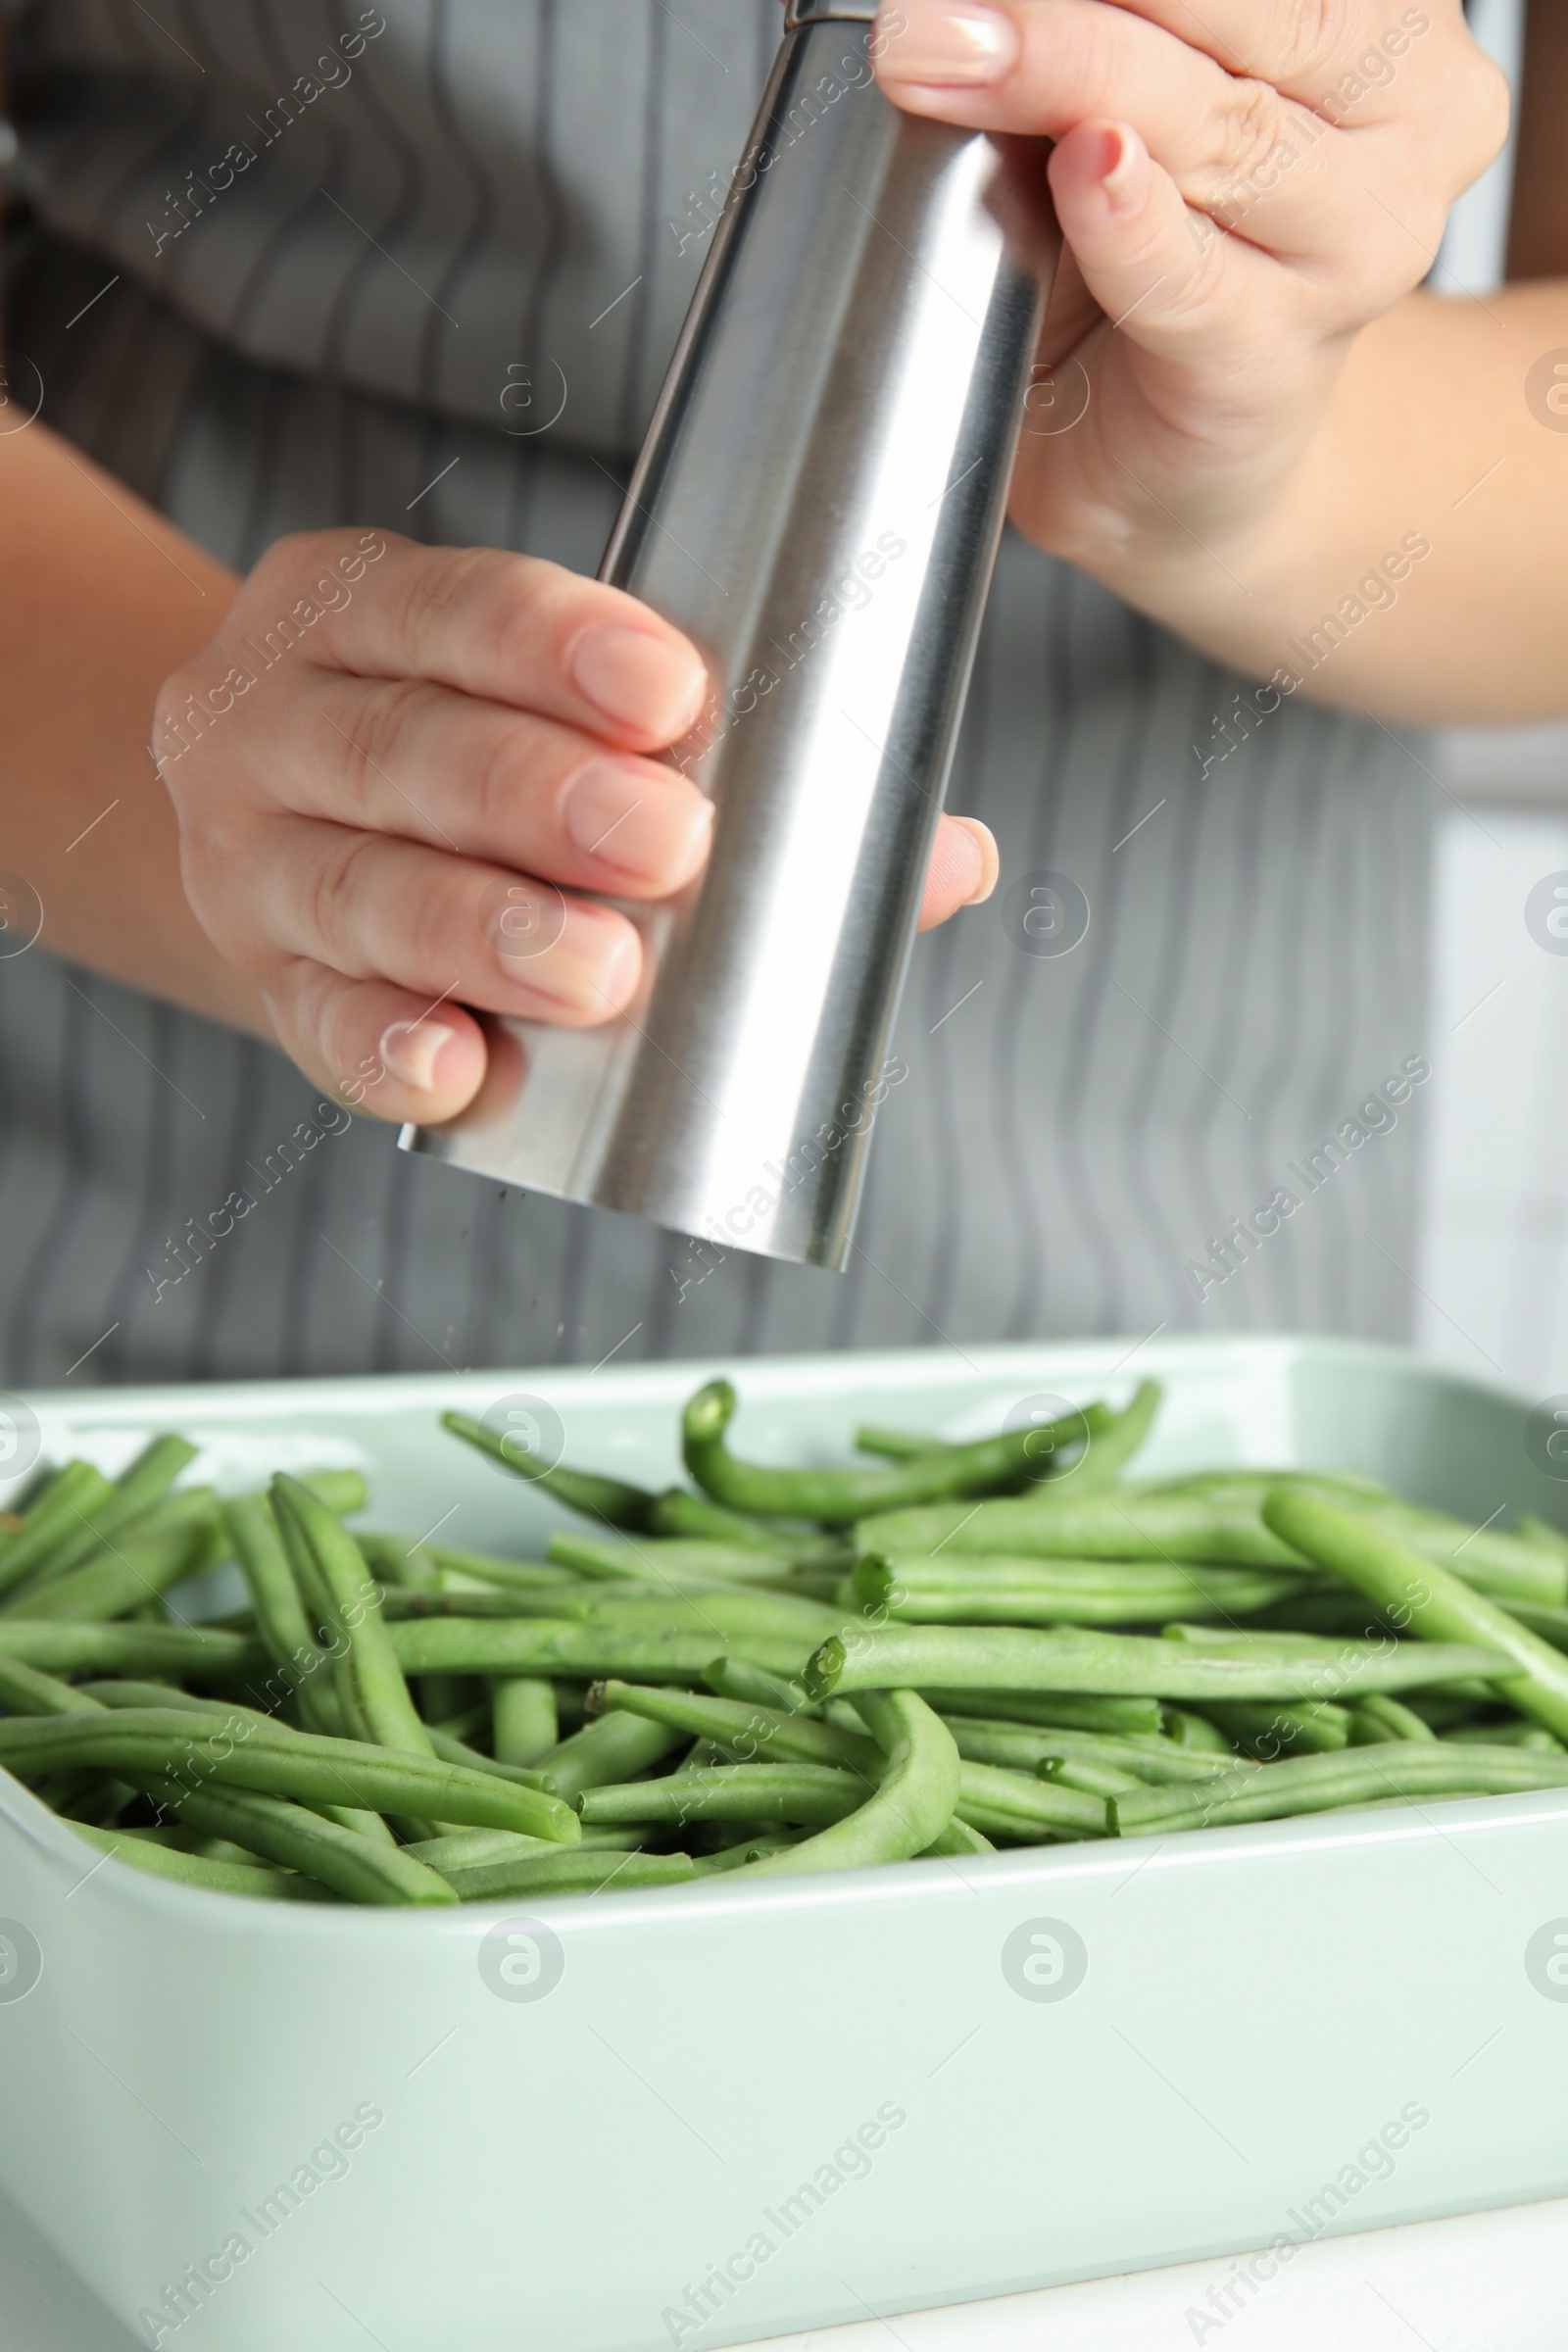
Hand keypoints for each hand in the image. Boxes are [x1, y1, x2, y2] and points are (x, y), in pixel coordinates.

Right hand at [156, 531, 997, 1124]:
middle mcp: (271, 722)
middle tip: (668, 845)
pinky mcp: (261, 989)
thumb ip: (732, 769)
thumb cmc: (457, 769)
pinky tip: (463, 1069)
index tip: (672, 697)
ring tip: (601, 975)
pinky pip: (314, 1027)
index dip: (551, 643)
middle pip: (400, 750)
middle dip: (534, 795)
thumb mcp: (539, 717)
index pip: (447, 602)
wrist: (262, 839)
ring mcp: (247, 863)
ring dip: (483, 933)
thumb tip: (956, 856)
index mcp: (355, 610)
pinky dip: (389, 1050)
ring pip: (359, 890)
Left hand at [874, 1, 1506, 618]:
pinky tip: (1084, 169)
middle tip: (931, 8)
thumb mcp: (1117, 118)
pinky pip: (1190, 275)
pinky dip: (1126, 222)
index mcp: (1382, 34)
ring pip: (1218, 127)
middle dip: (1074, 7)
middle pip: (1240, 14)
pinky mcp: (1275, 357)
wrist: (1183, 468)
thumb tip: (977, 7)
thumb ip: (1091, 49)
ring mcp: (1353, 247)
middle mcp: (1398, 123)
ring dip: (1067, 74)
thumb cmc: (1158, 274)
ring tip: (939, 53)